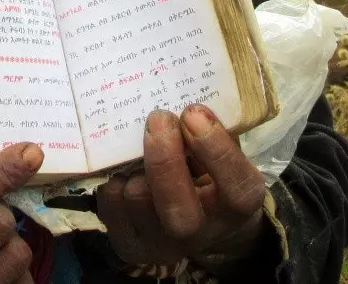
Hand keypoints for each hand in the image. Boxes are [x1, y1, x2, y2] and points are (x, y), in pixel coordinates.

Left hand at [97, 106, 268, 272]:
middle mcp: (202, 234)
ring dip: (135, 166)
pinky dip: (113, 181)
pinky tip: (125, 171)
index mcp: (237, 206)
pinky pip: (110, 207)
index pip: (236, 188)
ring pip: (138, 199)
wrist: (200, 218)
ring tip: (140, 148)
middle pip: (178, 209)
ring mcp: (164, 246)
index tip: (193, 112)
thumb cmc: (210, 169)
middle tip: (158, 117)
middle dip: (163, 158)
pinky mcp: (131, 248)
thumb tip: (181, 98)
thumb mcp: (223, 148)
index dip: (215, 149)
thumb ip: (210, 128)